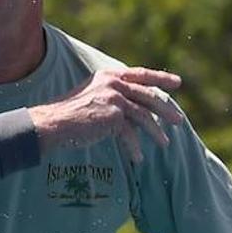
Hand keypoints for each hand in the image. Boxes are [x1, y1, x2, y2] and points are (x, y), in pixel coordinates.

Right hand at [28, 67, 183, 162]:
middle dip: (166, 109)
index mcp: (108, 76)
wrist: (52, 123)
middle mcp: (113, 83)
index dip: (160, 77)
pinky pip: (131, 133)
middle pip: (148, 95)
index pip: (140, 74)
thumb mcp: (92, 98)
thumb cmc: (68, 114)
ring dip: (155, 132)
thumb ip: (112, 98)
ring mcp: (115, 98)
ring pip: (144, 115)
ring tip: (164, 144)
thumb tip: (136, 110)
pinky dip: (135, 147)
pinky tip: (138, 158)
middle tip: (179, 121)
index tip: (177, 83)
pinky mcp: (114, 115)